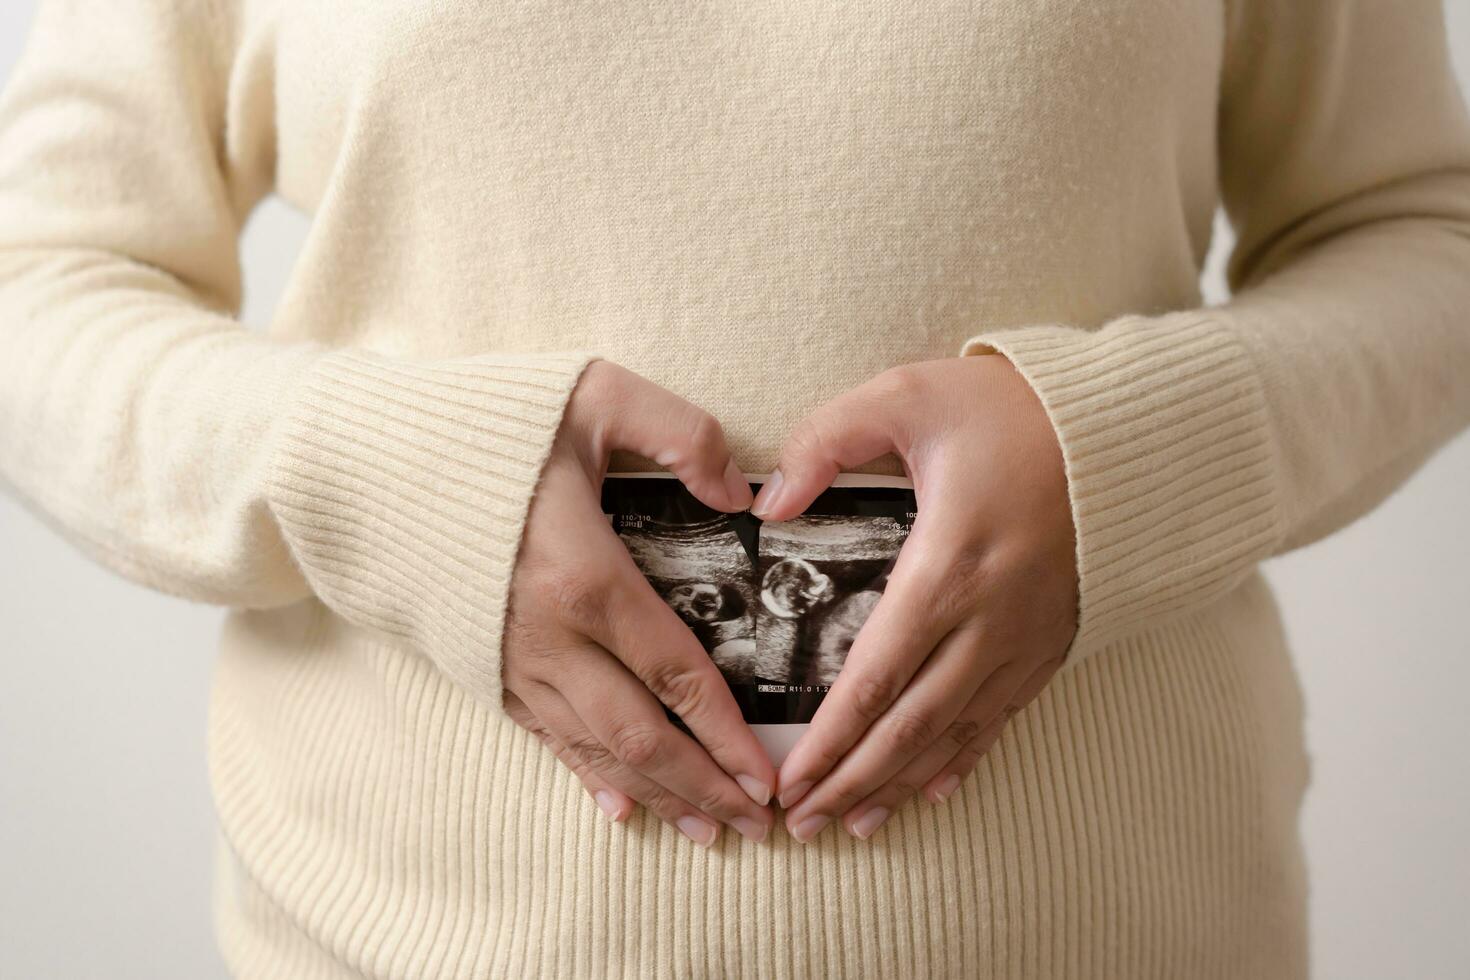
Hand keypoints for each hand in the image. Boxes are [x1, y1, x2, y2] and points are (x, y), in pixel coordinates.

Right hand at [501, 361, 775, 844]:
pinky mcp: (482, 667)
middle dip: (703, 787)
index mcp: (585, 577)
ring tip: (706, 833)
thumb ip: (683, 433)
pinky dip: (588, 777)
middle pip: (641, 735)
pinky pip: (545, 737)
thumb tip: (743, 491)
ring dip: (656, 795)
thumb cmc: (486, 422)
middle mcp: (548, 637)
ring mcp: (510, 660)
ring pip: (595, 749)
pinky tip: (621, 808)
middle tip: (756, 828)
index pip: (675, 673)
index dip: (728, 734)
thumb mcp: (595, 394)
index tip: (770, 777)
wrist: (365, 458)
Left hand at [754, 354, 1077, 841]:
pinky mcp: (1052, 641)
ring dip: (900, 785)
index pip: (876, 677)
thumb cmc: (1010, 410)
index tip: (789, 780)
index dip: (831, 739)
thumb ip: (825, 443)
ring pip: (954, 733)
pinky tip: (932, 791)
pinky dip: (962, 759)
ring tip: (854, 826)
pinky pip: (1001, 717)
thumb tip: (767, 504)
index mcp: (948, 567)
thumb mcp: (905, 396)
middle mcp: (990, 618)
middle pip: (910, 725)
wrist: (1124, 427)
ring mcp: (1026, 637)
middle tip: (802, 825)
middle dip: (852, 782)